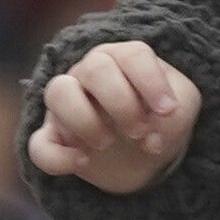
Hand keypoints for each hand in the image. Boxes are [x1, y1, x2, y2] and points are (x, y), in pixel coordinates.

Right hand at [29, 42, 202, 190]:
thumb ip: (176, 115)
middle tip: (139, 131)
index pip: (132, 55)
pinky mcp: (53, 138)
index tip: (166, 110)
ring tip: (106, 143)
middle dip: (121, 103)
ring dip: (84, 119)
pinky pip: (40, 143)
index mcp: (123, 58)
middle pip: (95, 68)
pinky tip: (81, 164)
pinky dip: (57, 156)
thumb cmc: (158, 117)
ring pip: (58, 92)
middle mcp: (89, 73)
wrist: (142, 153)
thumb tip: (151, 139)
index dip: (150, 82)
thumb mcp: (180, 111)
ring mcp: (66, 104)